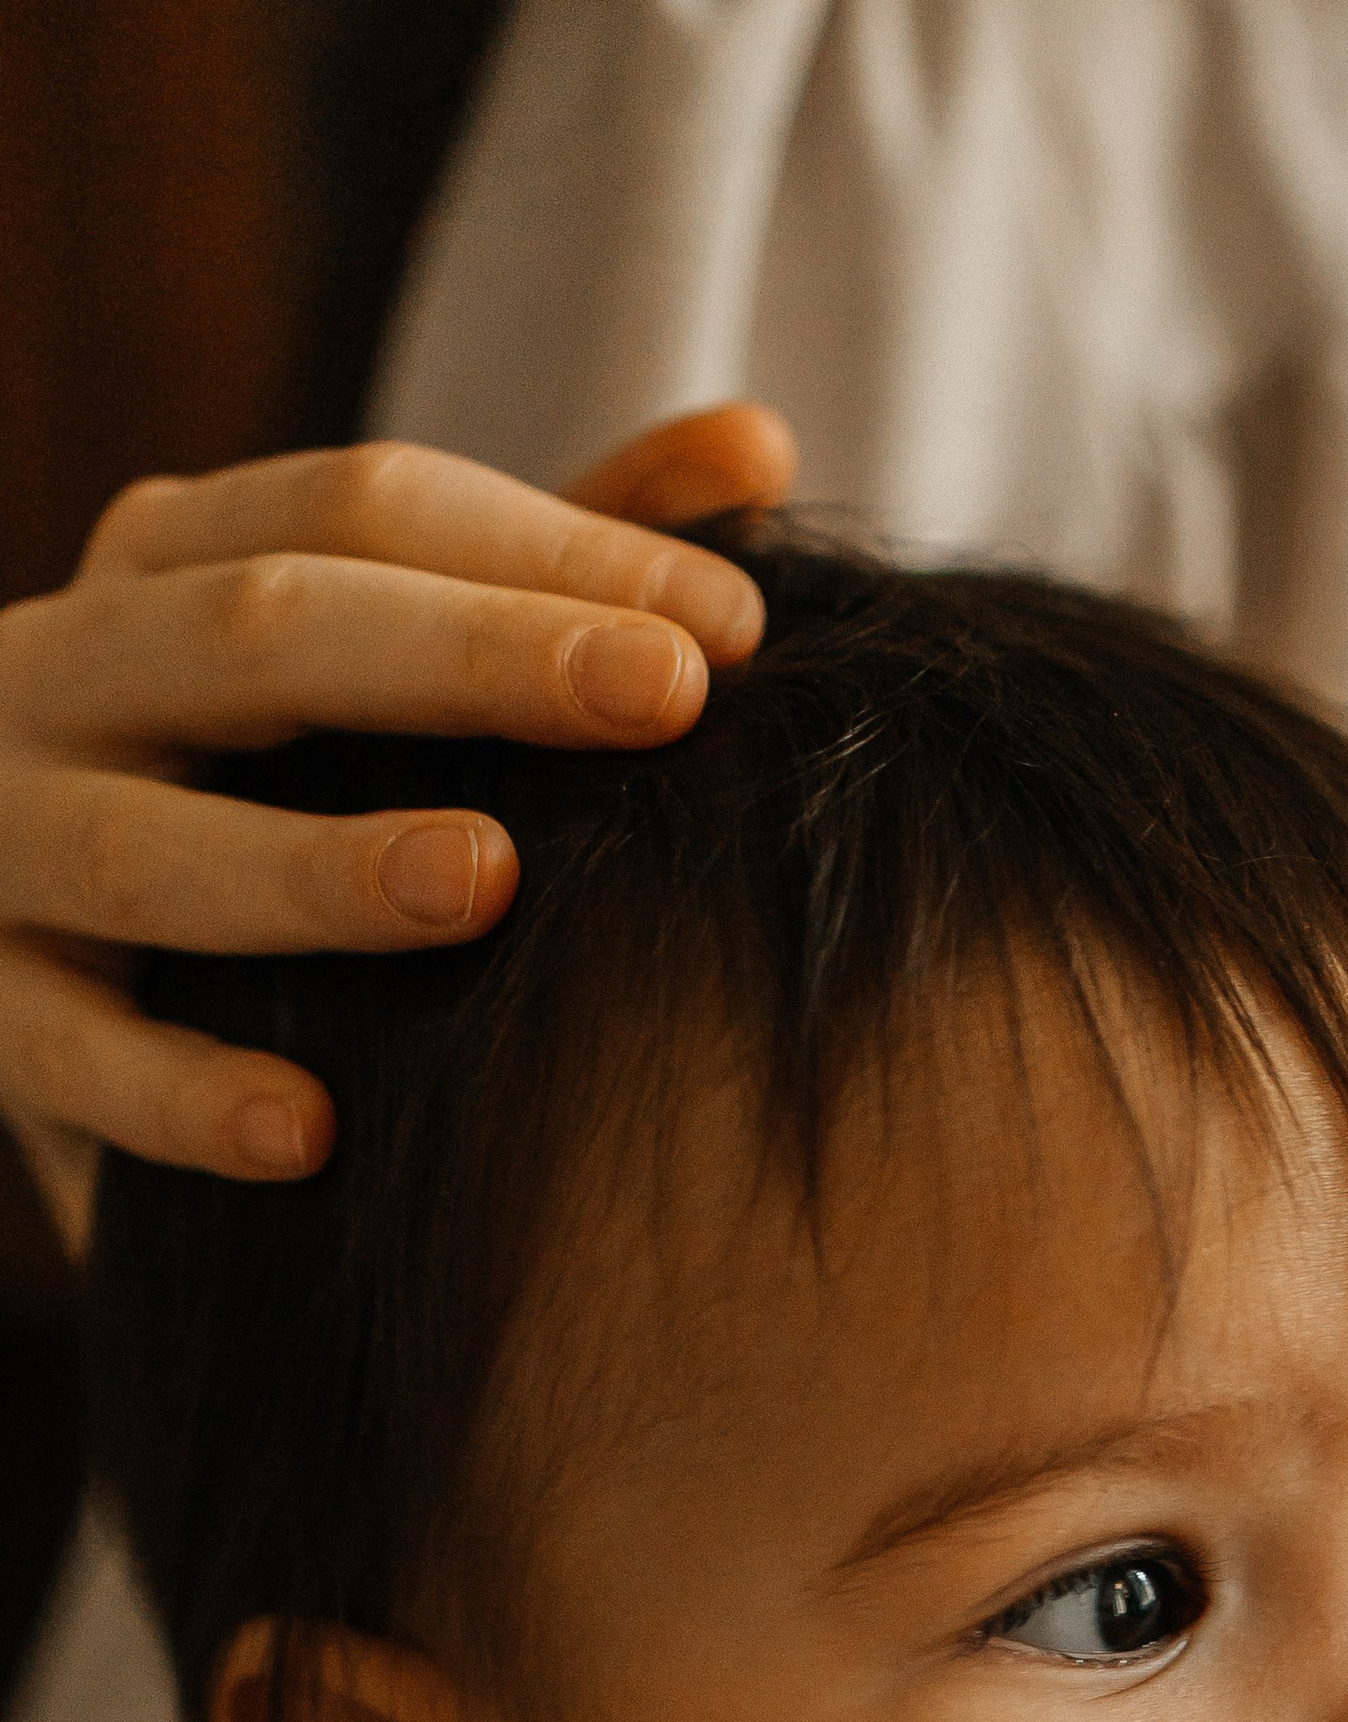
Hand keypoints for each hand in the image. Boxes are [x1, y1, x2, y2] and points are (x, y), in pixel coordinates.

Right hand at [0, 401, 797, 1246]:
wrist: (32, 945)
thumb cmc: (254, 779)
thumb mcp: (383, 648)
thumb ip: (552, 555)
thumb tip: (755, 445)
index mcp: (172, 562)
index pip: (360, 509)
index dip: (549, 551)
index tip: (729, 627)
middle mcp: (68, 672)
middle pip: (262, 635)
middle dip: (473, 660)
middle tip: (661, 697)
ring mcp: (8, 839)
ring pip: (150, 846)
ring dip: (317, 868)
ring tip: (484, 882)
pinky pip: (74, 1055)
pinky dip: (183, 1094)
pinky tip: (309, 1131)